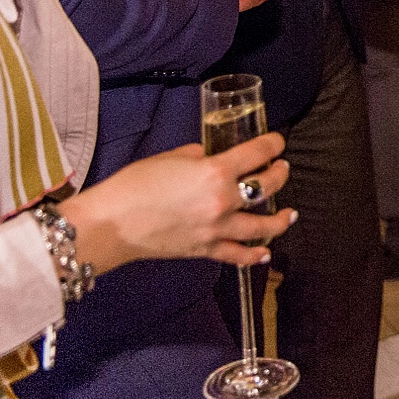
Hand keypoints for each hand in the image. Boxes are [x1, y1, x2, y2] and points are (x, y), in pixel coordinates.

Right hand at [57, 133, 294, 272]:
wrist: (109, 224)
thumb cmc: (134, 186)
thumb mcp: (170, 157)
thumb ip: (198, 156)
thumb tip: (209, 156)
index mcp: (216, 172)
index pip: (258, 153)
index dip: (273, 144)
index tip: (277, 142)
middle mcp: (223, 201)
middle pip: (267, 186)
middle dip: (279, 174)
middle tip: (281, 169)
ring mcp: (217, 229)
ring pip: (262, 226)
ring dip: (280, 219)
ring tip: (289, 214)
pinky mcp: (205, 249)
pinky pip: (237, 255)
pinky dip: (254, 255)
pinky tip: (266, 252)